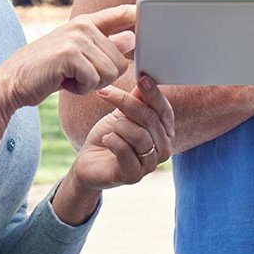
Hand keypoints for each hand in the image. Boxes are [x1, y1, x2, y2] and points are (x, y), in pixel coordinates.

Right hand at [0, 4, 135, 108]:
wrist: (13, 82)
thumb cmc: (48, 71)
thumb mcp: (78, 55)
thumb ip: (104, 47)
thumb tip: (133, 40)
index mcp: (87, 23)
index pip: (123, 13)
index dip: (141, 15)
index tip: (155, 17)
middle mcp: (83, 25)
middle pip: (121, 60)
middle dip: (103, 76)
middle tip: (78, 75)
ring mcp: (76, 38)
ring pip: (110, 72)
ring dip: (91, 84)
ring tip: (69, 77)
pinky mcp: (69, 54)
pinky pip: (94, 80)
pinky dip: (81, 89)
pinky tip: (63, 83)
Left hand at [69, 75, 174, 190]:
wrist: (89, 163)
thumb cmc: (109, 137)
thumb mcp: (122, 114)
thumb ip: (136, 100)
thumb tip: (145, 78)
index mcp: (164, 133)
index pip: (164, 110)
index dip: (154, 94)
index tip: (142, 77)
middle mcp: (163, 150)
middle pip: (150, 120)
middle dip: (126, 103)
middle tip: (106, 92)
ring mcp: (150, 165)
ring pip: (140, 136)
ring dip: (119, 126)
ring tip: (110, 128)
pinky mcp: (133, 176)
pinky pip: (125, 151)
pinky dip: (112, 140)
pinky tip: (106, 140)